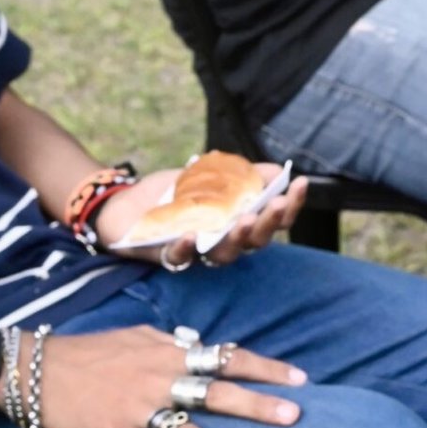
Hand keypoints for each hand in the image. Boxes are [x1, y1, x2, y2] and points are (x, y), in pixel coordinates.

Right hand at [23, 327, 307, 427]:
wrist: (34, 370)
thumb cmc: (91, 352)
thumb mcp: (136, 336)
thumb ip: (173, 342)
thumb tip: (202, 342)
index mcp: (169, 354)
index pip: (227, 357)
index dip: (265, 368)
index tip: (300, 379)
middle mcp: (158, 380)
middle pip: (216, 393)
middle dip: (257, 406)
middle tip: (294, 418)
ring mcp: (136, 410)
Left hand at [95, 164, 307, 265]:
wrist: (126, 203)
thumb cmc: (174, 195)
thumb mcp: (211, 176)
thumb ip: (242, 175)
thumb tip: (277, 169)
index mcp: (238, 223)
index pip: (273, 220)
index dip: (290, 204)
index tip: (300, 182)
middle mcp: (223, 242)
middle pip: (255, 241)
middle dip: (269, 223)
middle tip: (275, 205)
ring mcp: (197, 252)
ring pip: (224, 255)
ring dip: (237, 238)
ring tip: (245, 219)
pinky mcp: (166, 255)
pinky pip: (179, 258)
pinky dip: (186, 249)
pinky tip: (193, 236)